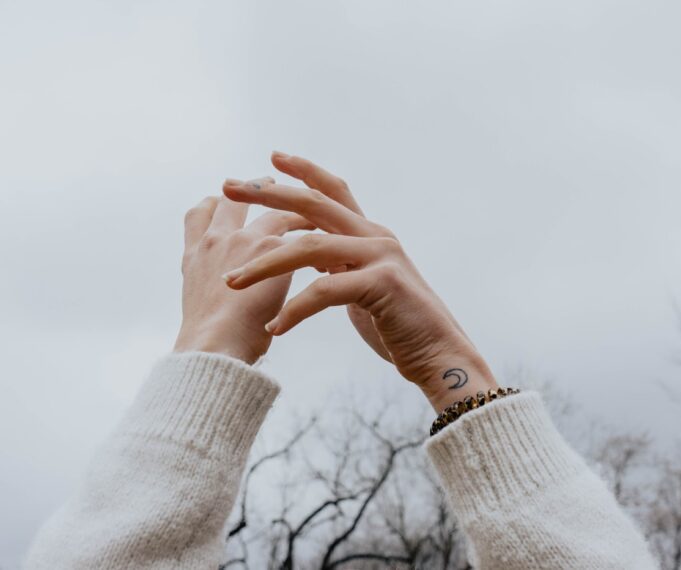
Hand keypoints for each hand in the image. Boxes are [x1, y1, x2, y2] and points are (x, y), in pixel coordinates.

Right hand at [174, 186, 312, 363]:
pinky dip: (314, 232)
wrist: (215, 350)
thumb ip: (214, 291)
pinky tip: (330, 243)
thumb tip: (227, 299)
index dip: (216, 204)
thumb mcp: (202, 310)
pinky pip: (297, 230)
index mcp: (194, 256)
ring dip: (294, 210)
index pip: (199, 215)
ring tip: (313, 215)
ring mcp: (241, 240)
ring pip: (272, 212)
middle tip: (271, 183)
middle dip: (253, 190)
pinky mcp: (270, 249)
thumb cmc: (211, 345)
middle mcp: (214, 241)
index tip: (229, 198)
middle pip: (231, 201)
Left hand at [221, 152, 497, 409]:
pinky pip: (324, 291)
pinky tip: (275, 329)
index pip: (333, 191)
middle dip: (268, 194)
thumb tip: (314, 255)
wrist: (440, 354)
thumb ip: (341, 265)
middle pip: (314, 204)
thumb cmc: (399, 325)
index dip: (303, 171)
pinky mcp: (381, 285)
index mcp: (370, 234)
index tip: (271, 158)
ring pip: (309, 247)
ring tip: (232, 281)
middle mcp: (375, 236)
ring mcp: (380, 258)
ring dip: (265, 264)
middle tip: (229, 187)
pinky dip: (295, 310)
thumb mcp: (363, 286)